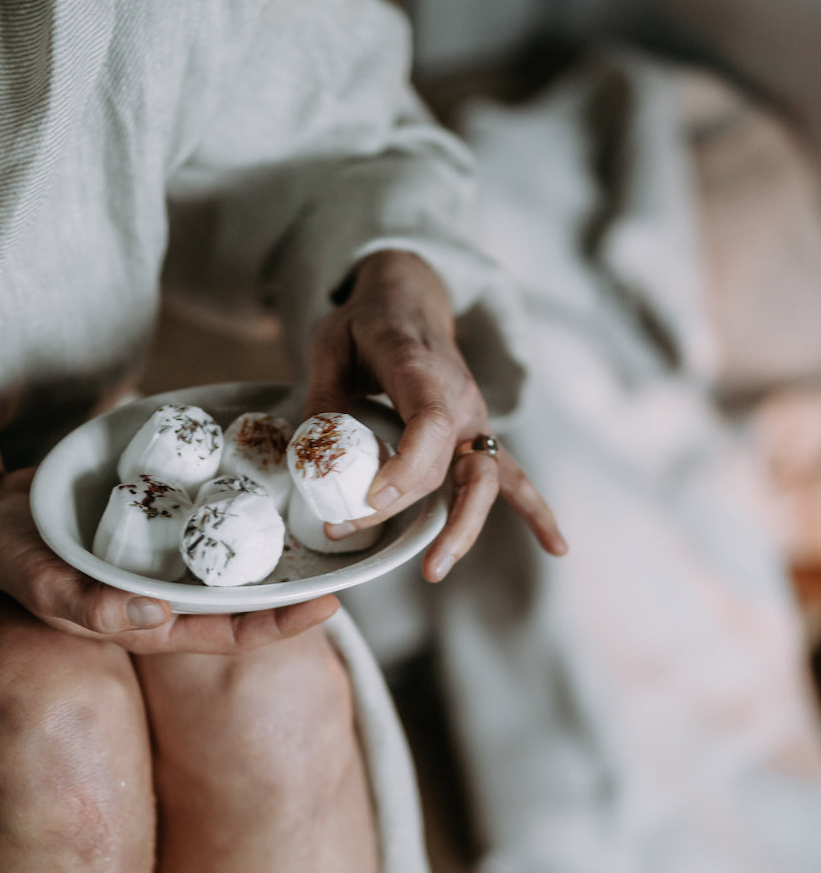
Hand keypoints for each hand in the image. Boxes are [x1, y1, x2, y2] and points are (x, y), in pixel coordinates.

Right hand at [0, 468, 337, 652]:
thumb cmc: (15, 559)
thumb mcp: (45, 582)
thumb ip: (91, 605)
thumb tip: (157, 616)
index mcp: (151, 625)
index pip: (229, 635)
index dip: (279, 626)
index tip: (330, 606)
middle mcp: (168, 597)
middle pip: (246, 598)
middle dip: (296, 584)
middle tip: (348, 556)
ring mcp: (165, 562)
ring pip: (235, 560)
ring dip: (277, 545)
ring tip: (328, 521)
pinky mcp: (159, 527)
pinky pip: (211, 523)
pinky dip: (242, 509)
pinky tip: (275, 482)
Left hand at [303, 249, 566, 580]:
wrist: (411, 302)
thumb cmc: (368, 325)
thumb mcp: (331, 344)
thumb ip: (324, 397)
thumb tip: (313, 453)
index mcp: (424, 369)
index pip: (431, 425)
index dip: (406, 467)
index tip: (371, 500)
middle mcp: (461, 398)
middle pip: (446, 465)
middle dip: (402, 506)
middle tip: (349, 529)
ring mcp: (475, 421)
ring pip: (483, 481)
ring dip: (464, 528)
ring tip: (435, 570)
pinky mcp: (477, 438)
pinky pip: (513, 478)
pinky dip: (536, 512)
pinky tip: (557, 547)